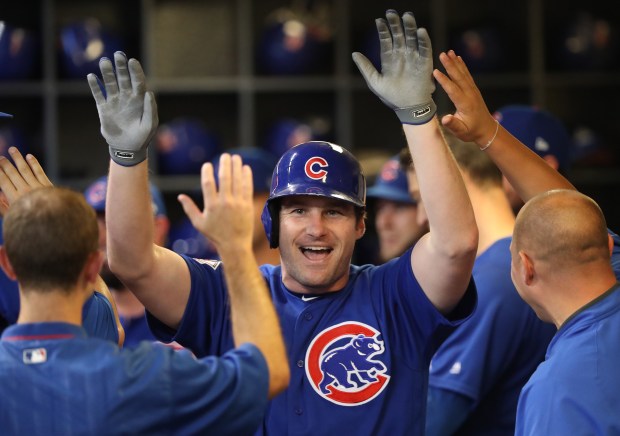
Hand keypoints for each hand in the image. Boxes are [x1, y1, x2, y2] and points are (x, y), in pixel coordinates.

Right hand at [0, 147, 51, 215]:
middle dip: (5, 164)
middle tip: (0, 157)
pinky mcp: (47, 185)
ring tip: (12, 149)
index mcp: (15, 198)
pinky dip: (34, 163)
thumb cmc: (31, 221)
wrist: (53, 221)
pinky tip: (29, 156)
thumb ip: (2, 206)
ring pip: (25, 169)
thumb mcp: (13, 217)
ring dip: (18, 158)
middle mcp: (25, 190)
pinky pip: (39, 172)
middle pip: (13, 173)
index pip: (3, 181)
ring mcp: (37, 186)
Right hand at [88, 51, 157, 165]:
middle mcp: (127, 97)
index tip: (132, 61)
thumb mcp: (149, 125)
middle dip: (121, 67)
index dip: (135, 71)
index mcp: (139, 100)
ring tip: (104, 61)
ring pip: (110, 83)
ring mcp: (115, 101)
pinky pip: (98, 94)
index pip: (138, 82)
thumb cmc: (142, 137)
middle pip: (123, 78)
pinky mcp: (104, 108)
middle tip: (118, 54)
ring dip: (107, 72)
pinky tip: (91, 76)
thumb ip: (150, 109)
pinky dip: (95, 86)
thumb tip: (149, 92)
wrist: (127, 148)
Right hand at [177, 154, 253, 254]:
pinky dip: (246, 176)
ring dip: (236, 166)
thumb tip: (180, 196)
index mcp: (211, 206)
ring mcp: (237, 203)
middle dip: (225, 164)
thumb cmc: (215, 235)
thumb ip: (189, 208)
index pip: (208, 183)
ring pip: (237, 180)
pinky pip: (247, 187)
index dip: (207, 171)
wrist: (234, 245)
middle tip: (225, 155)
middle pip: (224, 178)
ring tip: (236, 157)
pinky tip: (245, 168)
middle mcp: (224, 203)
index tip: (207, 164)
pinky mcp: (247, 205)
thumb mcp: (199, 223)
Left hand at [352, 10, 435, 124]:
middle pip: (399, 36)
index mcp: (389, 59)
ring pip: (412, 39)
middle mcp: (402, 56)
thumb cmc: (391, 97)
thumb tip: (354, 54)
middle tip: (392, 13)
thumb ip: (366, 67)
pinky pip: (424, 49)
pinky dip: (423, 40)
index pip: (386, 40)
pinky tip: (420, 31)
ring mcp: (413, 58)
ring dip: (410, 27)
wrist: (408, 108)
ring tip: (407, 16)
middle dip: (395, 24)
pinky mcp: (425, 63)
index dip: (383, 30)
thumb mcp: (374, 82)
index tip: (379, 20)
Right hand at [433, 50, 497, 145]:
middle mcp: (470, 94)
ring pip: (463, 73)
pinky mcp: (473, 89)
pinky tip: (458, 58)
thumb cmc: (471, 131)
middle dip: (450, 65)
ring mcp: (473, 90)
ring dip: (455, 62)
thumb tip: (445, 118)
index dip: (444, 81)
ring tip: (449, 52)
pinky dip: (462, 65)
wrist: (486, 129)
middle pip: (458, 77)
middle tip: (442, 54)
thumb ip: (453, 125)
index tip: (435, 72)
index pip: (453, 90)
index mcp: (465, 104)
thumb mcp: (461, 132)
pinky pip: (467, 75)